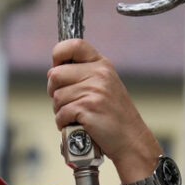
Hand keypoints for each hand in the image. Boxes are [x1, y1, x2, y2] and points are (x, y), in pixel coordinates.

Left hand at [48, 39, 163, 184]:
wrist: (131, 140)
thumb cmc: (112, 116)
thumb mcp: (105, 86)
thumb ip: (84, 74)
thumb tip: (53, 72)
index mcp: (102, 65)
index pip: (74, 45)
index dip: (58, 54)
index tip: (57, 67)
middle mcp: (99, 74)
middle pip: (55, 74)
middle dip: (54, 91)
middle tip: (67, 102)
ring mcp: (94, 91)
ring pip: (57, 97)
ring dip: (60, 111)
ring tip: (76, 116)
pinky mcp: (88, 108)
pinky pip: (60, 113)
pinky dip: (63, 123)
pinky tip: (76, 125)